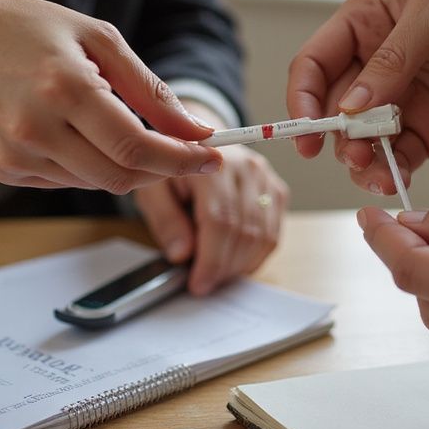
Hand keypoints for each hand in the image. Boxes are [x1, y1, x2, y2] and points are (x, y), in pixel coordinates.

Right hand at [0, 0, 222, 191]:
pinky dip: (93, 165)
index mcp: (64, 87)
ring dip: (129, 166)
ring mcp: (16, 155)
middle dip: (164, 168)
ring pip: (99, 182)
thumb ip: (149, 88)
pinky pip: (69, 181)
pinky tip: (84, 135)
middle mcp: (36, 129)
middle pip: (123, 175)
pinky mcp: (4, 169)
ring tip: (130, 129)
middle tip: (187, 150)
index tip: (214, 156)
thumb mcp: (97, 38)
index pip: (137, 145)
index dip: (182, 158)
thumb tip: (194, 130)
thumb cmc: (26, 29)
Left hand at [134, 102, 288, 294]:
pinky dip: (255, 257)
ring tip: (216, 275)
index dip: (211, 260)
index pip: (220, 221)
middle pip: (244, 232)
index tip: (197, 284)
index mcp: (212, 161)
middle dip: (223, 267)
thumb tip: (182, 254)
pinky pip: (273, 235)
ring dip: (239, 265)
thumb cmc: (171, 169)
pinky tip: (234, 263)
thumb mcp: (151, 189)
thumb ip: (165, 220)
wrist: (196, 144)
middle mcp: (247, 167)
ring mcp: (266, 178)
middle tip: (203, 284)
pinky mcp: (277, 190)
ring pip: (263, 237)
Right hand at [286, 0, 428, 197]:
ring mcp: (398, 104)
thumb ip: (394, 55)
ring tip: (374, 170)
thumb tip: (351, 106)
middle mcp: (372, 68)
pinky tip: (393, 180)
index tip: (307, 127)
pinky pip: (396, 159)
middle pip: (331, 111)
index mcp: (362, 26)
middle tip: (355, 152)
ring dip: (359, 160)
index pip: (313, 65)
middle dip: (336, 136)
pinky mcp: (426, 133)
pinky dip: (390, 173)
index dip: (302, 97)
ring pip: (359, 141)